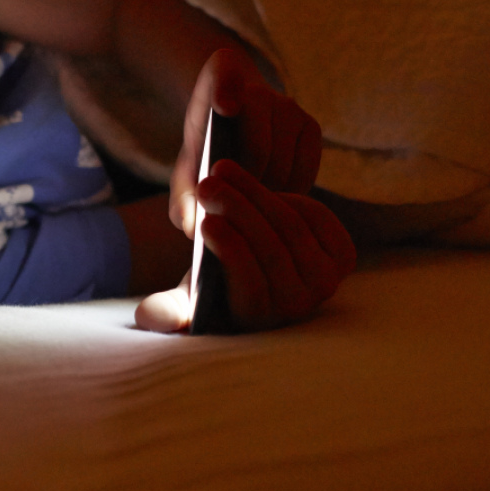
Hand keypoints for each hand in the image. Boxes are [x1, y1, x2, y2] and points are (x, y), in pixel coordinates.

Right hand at [136, 160, 356, 331]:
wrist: (256, 267)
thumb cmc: (213, 280)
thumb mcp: (185, 295)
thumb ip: (166, 309)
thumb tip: (147, 318)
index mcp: (258, 318)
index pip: (250, 283)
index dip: (230, 248)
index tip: (204, 219)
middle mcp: (298, 305)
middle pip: (272, 248)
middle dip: (238, 210)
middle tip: (208, 183)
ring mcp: (325, 281)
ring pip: (292, 226)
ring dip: (255, 192)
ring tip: (223, 171)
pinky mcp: (341, 255)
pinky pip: (316, 216)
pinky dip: (286, 195)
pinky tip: (257, 187)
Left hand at [169, 48, 321, 238]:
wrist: (235, 127)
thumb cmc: (206, 151)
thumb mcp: (187, 167)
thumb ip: (182, 195)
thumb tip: (188, 225)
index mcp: (217, 79)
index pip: (223, 72)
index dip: (227, 88)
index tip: (225, 107)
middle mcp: (258, 88)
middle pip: (257, 147)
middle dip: (243, 184)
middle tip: (230, 206)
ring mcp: (289, 105)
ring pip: (281, 164)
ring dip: (265, 192)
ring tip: (247, 203)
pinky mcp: (311, 125)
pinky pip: (304, 171)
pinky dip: (289, 190)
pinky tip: (270, 196)